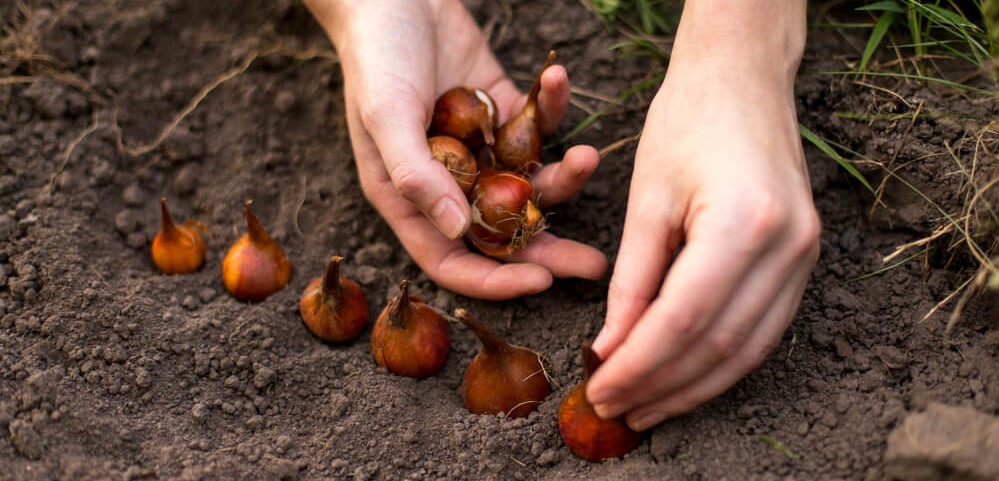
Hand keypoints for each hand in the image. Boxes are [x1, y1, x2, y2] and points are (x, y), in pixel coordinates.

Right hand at [304, 0, 606, 299]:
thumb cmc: (376, 55)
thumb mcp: (385, 115)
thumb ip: (416, 174)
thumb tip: (455, 229)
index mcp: (410, 196)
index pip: (452, 258)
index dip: (494, 279)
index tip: (542, 282)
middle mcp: (447, 180)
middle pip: (501, 232)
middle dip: (549, 251)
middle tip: (595, 266)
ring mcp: (479, 147)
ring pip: (529, 183)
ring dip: (564, 177)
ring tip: (588, 157)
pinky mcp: (502, 110)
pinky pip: (536, 125)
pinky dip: (551, 107)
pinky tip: (556, 78)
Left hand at [586, 0, 818, 429]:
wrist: (743, 80)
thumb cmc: (686, 122)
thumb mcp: (646, 199)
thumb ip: (632, 280)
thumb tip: (611, 350)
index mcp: (744, 223)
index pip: (683, 321)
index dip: (638, 365)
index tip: (599, 390)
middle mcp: (788, 247)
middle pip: (718, 345)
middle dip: (662, 387)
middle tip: (614, 410)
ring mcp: (806, 257)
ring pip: (747, 350)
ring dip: (693, 387)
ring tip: (645, 409)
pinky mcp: (805, 262)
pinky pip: (764, 332)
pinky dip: (721, 363)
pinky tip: (684, 379)